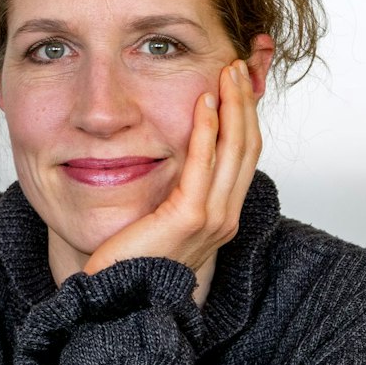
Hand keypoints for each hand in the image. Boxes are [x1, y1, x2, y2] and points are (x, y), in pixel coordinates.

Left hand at [83, 58, 260, 292]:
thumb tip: (166, 161)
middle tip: (239, 65)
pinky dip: (207, 130)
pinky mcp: (190, 218)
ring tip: (228, 71)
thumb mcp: (157, 218)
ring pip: (234, 149)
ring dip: (233, 105)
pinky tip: (204, 102)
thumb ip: (170, 191)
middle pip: (248, 146)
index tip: (237, 83)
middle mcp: (225, 216)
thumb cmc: (129, 263)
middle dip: (245, 102)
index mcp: (220, 214)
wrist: (117, 299)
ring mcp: (213, 219)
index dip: (245, 116)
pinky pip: (203, 164)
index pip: (243, 155)